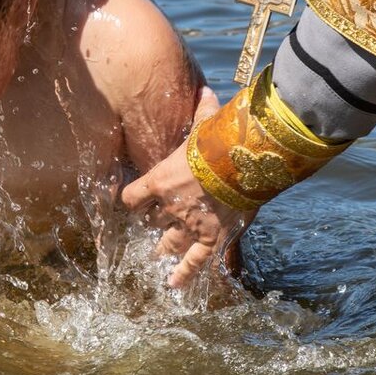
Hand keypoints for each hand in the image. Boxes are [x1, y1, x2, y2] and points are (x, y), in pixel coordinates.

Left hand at [121, 87, 254, 287]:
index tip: (133, 200)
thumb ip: (204, 110)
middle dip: (150, 222)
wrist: (244, 161)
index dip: (131, 199)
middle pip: (150, 221)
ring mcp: (189, 224)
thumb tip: (207, 90)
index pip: (131, 197)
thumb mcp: (208, 122)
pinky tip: (172, 284)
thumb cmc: (222, 138)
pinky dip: (182, 274)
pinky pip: (193, 262)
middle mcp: (169, 206)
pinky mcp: (211, 238)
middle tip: (152, 222)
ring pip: (167, 243)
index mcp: (159, 179)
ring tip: (156, 255)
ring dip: (161, 248)